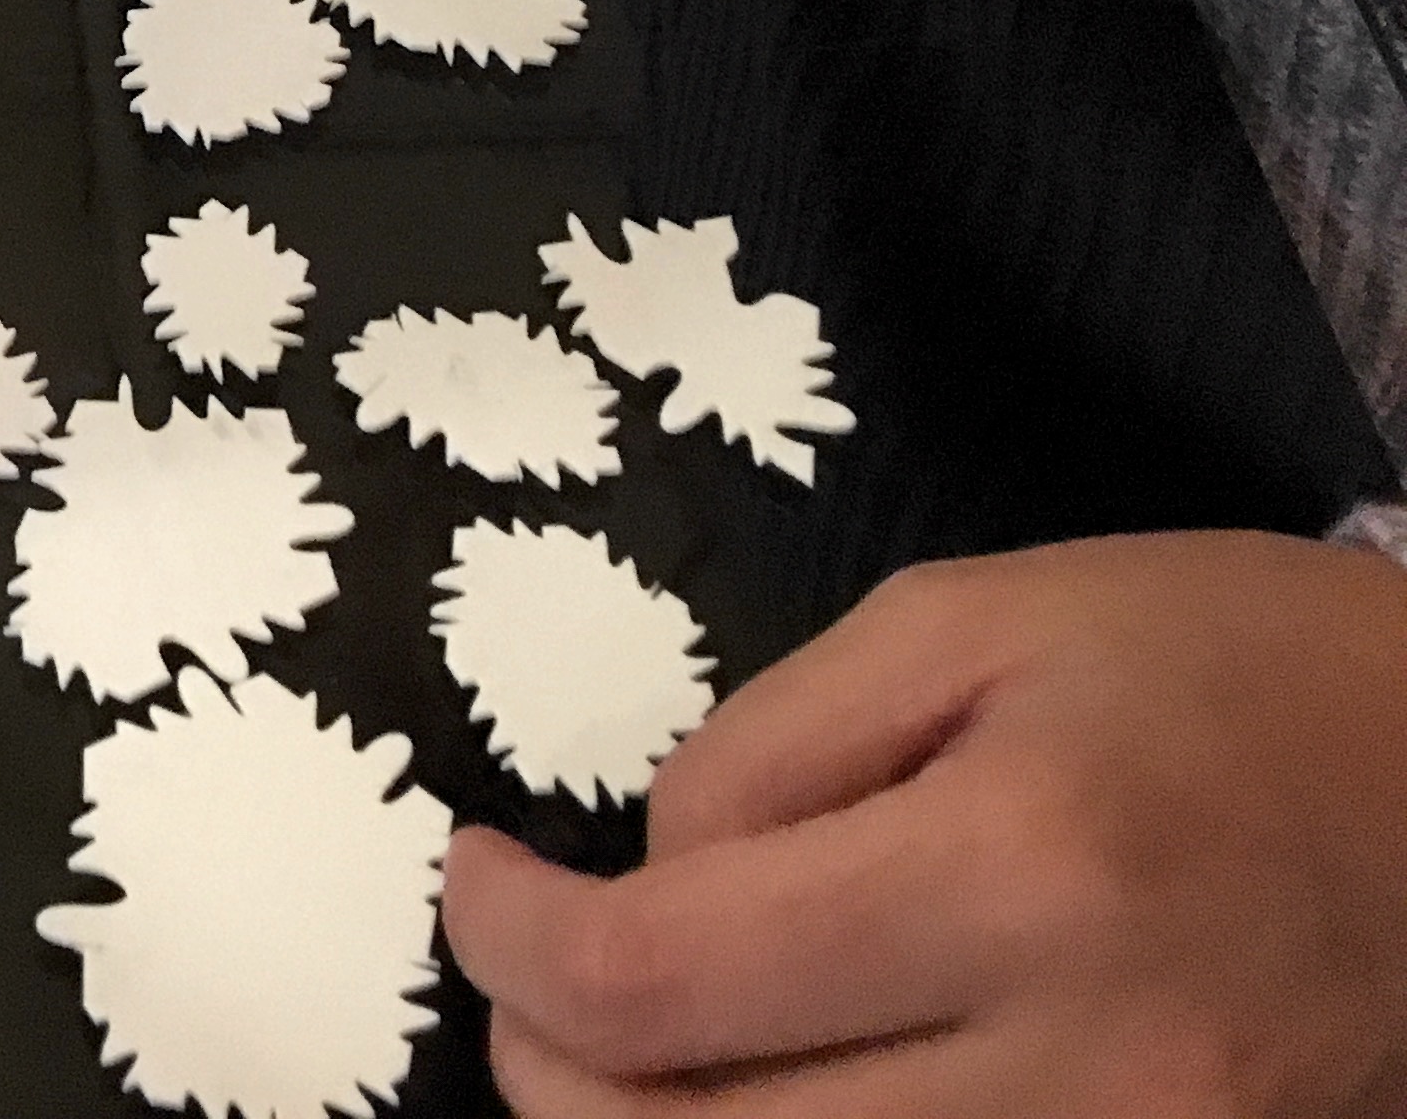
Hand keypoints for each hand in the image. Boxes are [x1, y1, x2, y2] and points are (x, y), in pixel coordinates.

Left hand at [447, 531, 1406, 1114]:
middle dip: (550, 1070)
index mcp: (1018, 877)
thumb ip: (766, 752)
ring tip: (620, 1040)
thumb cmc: (1219, 666)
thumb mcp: (965, 622)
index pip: (661, 980)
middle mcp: (1087, 1072)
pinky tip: (756, 1088)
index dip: (510, 941)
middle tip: (524, 974)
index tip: (474, 874)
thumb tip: (637, 878)